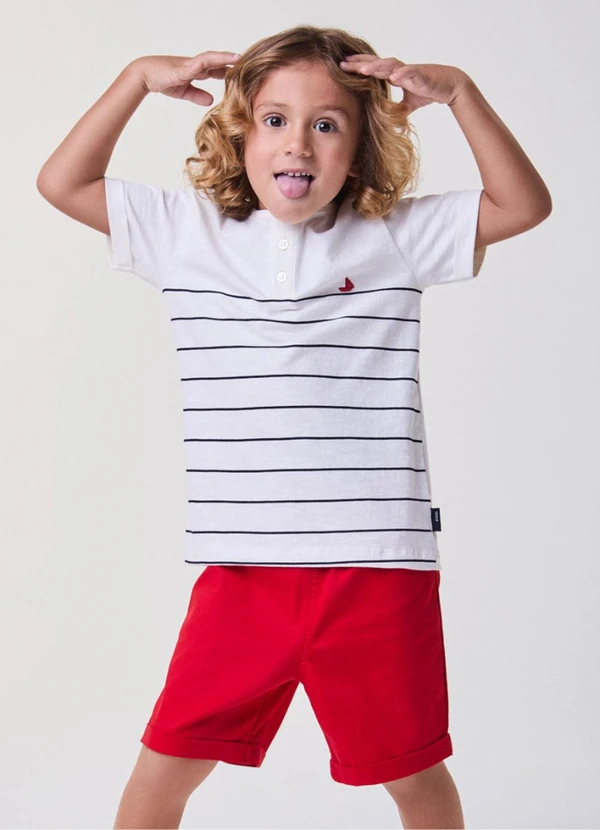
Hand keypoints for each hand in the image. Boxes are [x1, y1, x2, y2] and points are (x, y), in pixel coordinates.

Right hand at [132, 51, 240, 104]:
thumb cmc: (163, 80)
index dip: (229, 71)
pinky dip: (212, 61)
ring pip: (211, 58)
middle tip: (248, 63)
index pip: (216, 69)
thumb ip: (197, 95)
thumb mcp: (184, 91)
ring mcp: (190, 64)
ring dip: (225, 57)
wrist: (145, 75)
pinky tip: (221, 61)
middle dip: (231, 62)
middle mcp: (195, 64)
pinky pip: (200, 62)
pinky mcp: (184, 67)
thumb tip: (211, 101)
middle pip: (218, 61)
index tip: (243, 74)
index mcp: (196, 70)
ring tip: (239, 58)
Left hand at [339, 55, 467, 111]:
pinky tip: (393, 76)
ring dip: (376, 67)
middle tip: (342, 64)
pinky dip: (402, 74)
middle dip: (360, 64)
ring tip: (363, 70)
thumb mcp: (407, 103)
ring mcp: (409, 71)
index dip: (358, 67)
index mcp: (394, 74)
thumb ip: (396, 108)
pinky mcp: (420, 75)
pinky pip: (410, 73)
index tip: (342, 67)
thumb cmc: (427, 90)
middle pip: (376, 64)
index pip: (372, 68)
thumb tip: (386, 119)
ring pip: (390, 66)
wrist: (448, 86)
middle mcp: (399, 70)